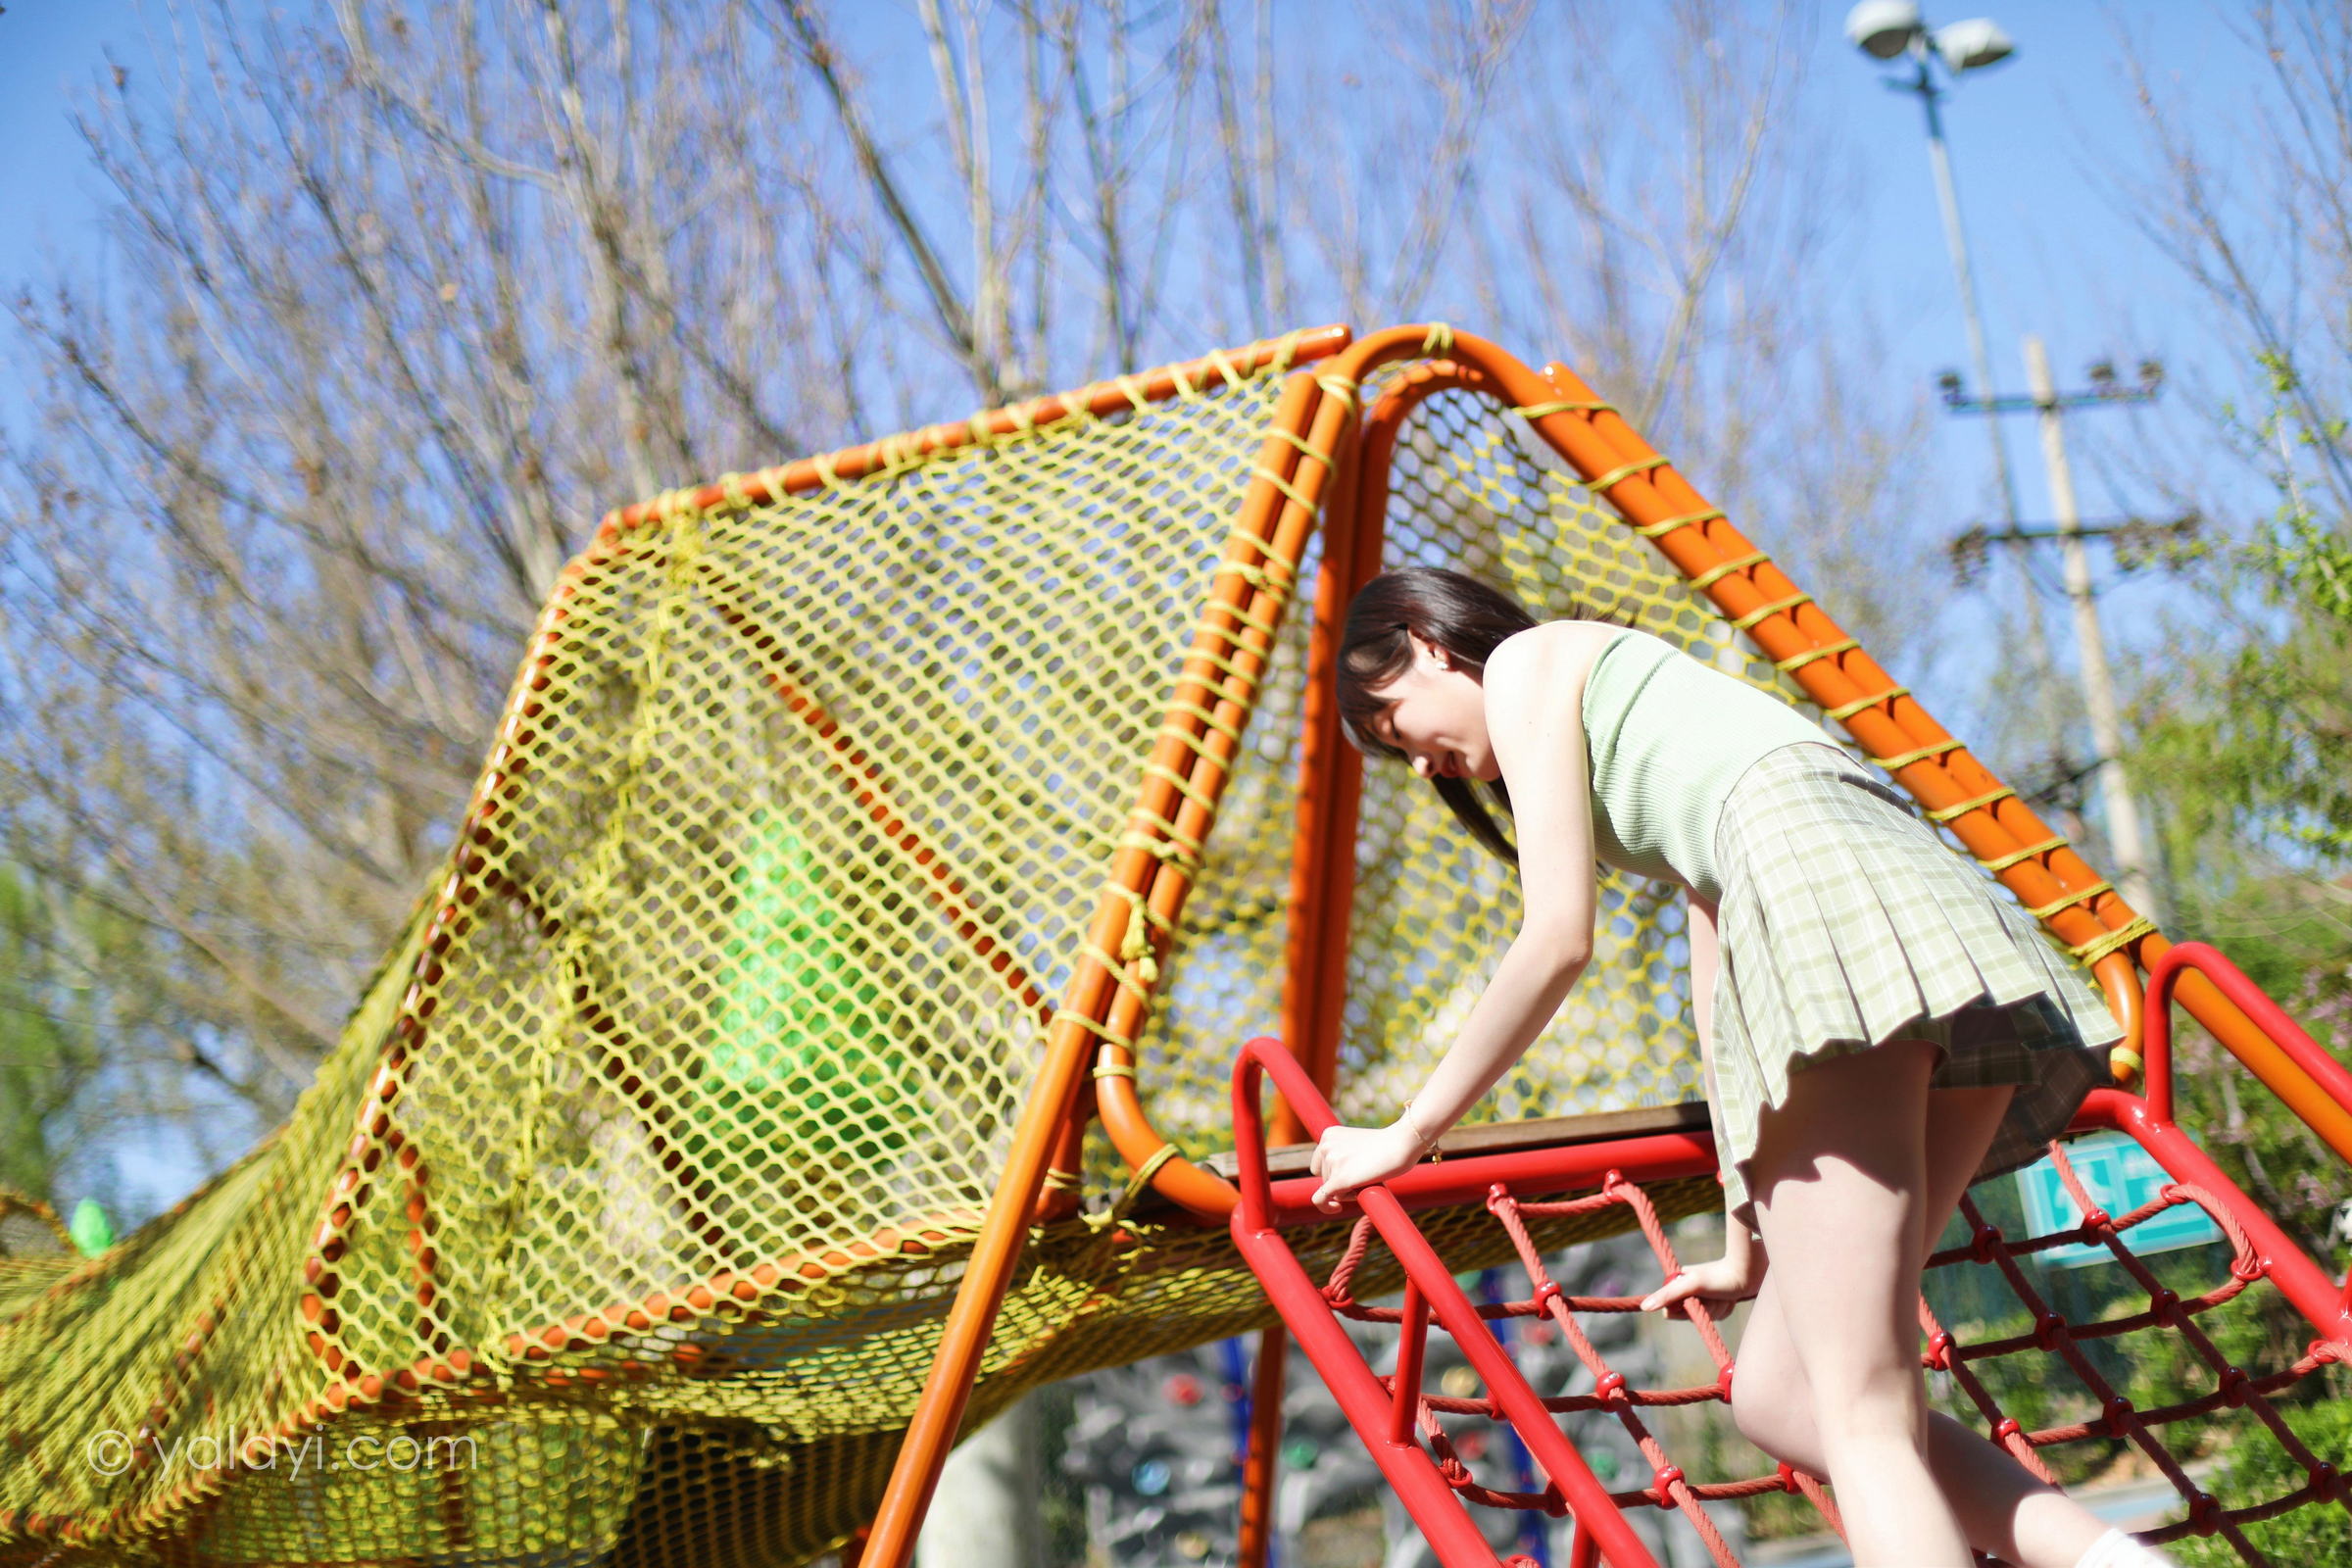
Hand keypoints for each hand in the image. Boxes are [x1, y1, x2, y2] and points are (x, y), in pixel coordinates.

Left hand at [1308, 1119, 1428, 1212]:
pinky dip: (1326, 1207)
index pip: (1321, 1161)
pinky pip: (1320, 1199)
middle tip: (1362, 1178)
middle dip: (1339, 1182)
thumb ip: (1345, 1155)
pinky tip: (1337, 1209)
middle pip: (1323, 1176)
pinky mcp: (1338, 1179)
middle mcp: (1326, 1146)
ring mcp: (1331, 1162)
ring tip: (1366, 1181)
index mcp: (1329, 1134)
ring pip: (1328, 1188)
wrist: (1401, 1144)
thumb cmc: (1388, 1145)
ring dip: (1346, 1191)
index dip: (1334, 1171)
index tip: (1350, 1174)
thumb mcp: (1359, 1145)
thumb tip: (1339, 1178)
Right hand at [1638, 1251, 1763, 1314]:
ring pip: (1705, 1318)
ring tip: (1724, 1295)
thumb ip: (1668, 1295)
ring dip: (1717, 1310)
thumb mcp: (1692, 1286)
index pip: (1671, 1312)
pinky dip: (1724, 1310)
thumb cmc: (1719, 1277)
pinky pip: (1716, 1317)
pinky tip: (1729, 1298)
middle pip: (1689, 1317)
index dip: (1685, 1311)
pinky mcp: (1715, 1300)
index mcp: (1676, 1283)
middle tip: (1714, 1295)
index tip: (1697, 1299)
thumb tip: (1645, 1307)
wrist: (1748, 1272)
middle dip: (1704, 1310)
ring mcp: (1701, 1296)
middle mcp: (1687, 1289)